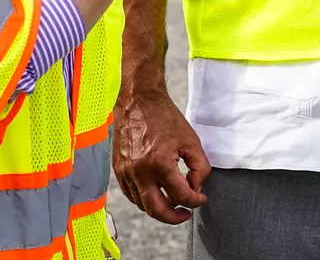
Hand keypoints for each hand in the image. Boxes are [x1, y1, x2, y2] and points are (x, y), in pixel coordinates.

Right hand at [113, 86, 210, 223]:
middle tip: (185, 214)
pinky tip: (157, 193)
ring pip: (142, 205)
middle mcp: (140, 171)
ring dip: (159, 208)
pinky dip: (145, 199)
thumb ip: (200, 167)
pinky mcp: (118, 170)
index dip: (196, 201)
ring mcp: (126, 172)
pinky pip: (131, 195)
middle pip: (156, 210)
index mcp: (160, 163)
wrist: (139, 101)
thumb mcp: (191, 140)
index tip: (201, 199)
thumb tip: (196, 187)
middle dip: (174, 217)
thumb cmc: (165, 118)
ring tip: (173, 202)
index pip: (181, 195)